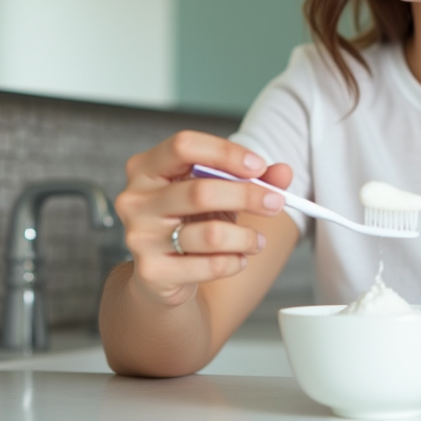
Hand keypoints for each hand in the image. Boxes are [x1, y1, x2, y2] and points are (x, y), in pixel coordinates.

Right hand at [113, 130, 290, 309]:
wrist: (162, 275)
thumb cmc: (190, 222)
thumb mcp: (219, 193)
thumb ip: (253, 178)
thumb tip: (284, 172)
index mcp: (147, 167)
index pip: (184, 146)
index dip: (226, 153)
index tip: (258, 166)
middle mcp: (136, 200)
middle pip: (200, 191)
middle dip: (248, 196)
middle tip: (276, 203)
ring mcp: (140, 237)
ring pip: (210, 234)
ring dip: (246, 237)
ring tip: (257, 241)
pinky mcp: (152, 272)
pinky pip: (209, 266)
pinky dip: (235, 262)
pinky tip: (238, 260)